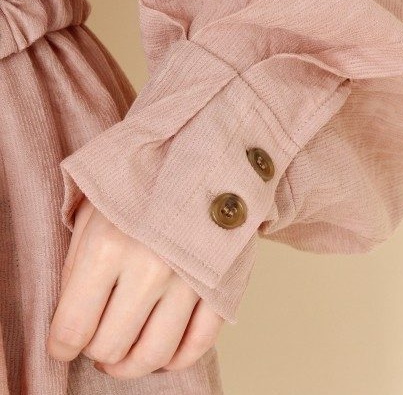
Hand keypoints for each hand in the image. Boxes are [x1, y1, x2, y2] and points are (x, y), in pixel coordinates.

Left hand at [47, 196, 224, 378]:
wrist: (201, 158)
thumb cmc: (143, 183)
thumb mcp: (94, 211)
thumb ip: (77, 266)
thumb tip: (73, 322)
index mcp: (108, 246)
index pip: (73, 327)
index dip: (62, 344)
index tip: (65, 343)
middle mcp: (150, 268)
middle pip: (112, 347)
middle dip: (97, 351)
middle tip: (98, 339)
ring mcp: (190, 279)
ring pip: (155, 354)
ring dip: (132, 364)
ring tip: (125, 352)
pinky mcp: (221, 284)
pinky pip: (199, 343)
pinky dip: (177, 358)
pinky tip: (163, 352)